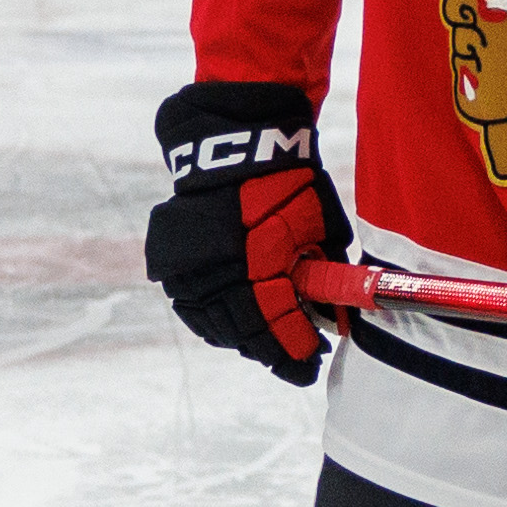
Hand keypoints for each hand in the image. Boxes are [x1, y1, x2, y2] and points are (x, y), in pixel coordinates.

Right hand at [144, 79, 343, 384]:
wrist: (235, 143)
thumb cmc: (287, 181)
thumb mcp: (317, 224)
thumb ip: (323, 273)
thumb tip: (335, 318)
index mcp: (258, 255)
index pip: (276, 320)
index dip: (293, 346)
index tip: (309, 361)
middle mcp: (217, 266)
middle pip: (243, 330)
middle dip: (271, 351)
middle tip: (294, 363)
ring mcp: (188, 265)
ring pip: (212, 324)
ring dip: (241, 339)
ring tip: (266, 347)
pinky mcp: (170, 260)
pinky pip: (190, 306)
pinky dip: (212, 321)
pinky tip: (232, 327)